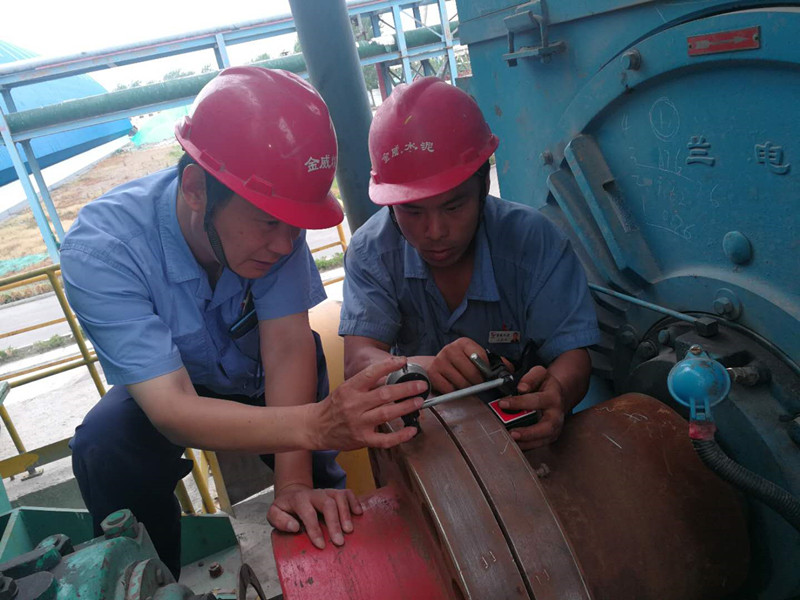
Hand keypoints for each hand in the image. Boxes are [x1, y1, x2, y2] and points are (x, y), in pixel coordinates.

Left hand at [267, 483, 361, 549]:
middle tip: (339, 541)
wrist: (293, 493)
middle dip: (334, 522)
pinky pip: (347, 493)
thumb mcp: (274, 513)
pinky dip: (354, 502)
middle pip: (327, 503)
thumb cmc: (286, 508)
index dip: (315, 530)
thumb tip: (295, 527)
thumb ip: (280, 520)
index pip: (308, 513)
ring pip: (339, 496)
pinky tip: (358, 513)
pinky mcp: (335, 492)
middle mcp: (315, 494)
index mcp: (299, 500)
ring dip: (345, 513)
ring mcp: (326, 492)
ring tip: (349, 530)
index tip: (321, 545)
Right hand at [310, 356, 427, 450]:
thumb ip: (365, 384)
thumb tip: (390, 374)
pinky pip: (384, 439)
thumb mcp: (345, 389)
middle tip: (420, 385)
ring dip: (406, 407)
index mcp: (349, 389)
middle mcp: (354, 405)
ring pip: (387, 414)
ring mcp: (358, 423)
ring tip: (419, 402)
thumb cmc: (334, 406)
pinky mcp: (362, 439)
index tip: (402, 361)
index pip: (370, 373)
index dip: (388, 366)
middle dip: (406, 389)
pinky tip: (411, 430)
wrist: (316, 427)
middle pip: (384, 394)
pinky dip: (400, 436)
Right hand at [427, 338, 488, 392]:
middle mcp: (450, 349)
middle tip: (479, 384)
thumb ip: (494, 361)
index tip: (488, 376)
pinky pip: (450, 389)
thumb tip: (510, 369)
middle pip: (472, 372)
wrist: (438, 363)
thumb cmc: (461, 361)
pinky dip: (454, 391)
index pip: (480, 357)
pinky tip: (454, 386)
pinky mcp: (433, 373)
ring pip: (462, 383)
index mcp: (463, 343)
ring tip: (467, 385)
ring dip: (467, 388)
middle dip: (479, 382)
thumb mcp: (476, 356)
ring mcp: (440, 361)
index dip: (487, 370)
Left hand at [498, 366, 565, 449]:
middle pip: (546, 427)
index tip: (502, 404)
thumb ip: (530, 378)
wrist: (558, 395)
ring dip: (526, 442)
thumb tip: (521, 388)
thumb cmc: (545, 385)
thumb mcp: (539, 374)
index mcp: (553, 397)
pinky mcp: (550, 437)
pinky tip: (513, 445)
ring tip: (510, 442)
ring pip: (543, 439)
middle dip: (529, 432)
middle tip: (512, 433)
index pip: (536, 401)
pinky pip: (538, 444)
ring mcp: (555, 428)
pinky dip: (526, 446)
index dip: (519, 402)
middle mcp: (556, 415)